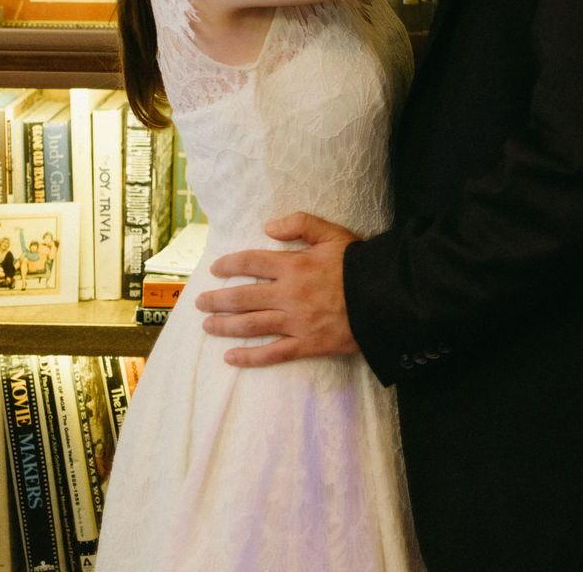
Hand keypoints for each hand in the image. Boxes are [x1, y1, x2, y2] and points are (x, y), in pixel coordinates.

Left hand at [196, 212, 359, 367]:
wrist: (383, 297)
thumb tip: (267, 227)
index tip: (215, 269)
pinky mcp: (306, 345)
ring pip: (252, 325)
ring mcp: (295, 322)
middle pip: (244, 297)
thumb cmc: (357, 263)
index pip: (251, 263)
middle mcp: (288, 294)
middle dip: (217, 299)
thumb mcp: (332, 233)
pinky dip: (249, 357)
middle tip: (198, 302)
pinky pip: (272, 353)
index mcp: (293, 265)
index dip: (230, 265)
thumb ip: (300, 224)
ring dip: (225, 326)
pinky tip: (231, 358)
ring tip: (207, 325)